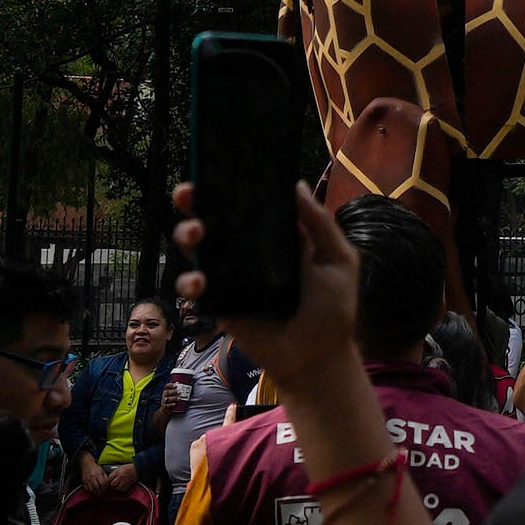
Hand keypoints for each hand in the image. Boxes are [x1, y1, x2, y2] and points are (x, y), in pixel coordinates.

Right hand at [174, 178, 358, 395]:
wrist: (317, 357)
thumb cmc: (332, 309)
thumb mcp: (338, 260)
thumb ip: (319, 224)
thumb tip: (297, 184)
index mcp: (275, 236)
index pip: (247, 203)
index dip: (230, 184)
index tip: (216, 167)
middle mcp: (248, 251)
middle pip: (213, 219)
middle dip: (193, 202)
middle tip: (188, 193)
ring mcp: (230, 277)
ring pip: (197, 249)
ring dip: (186, 235)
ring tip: (195, 233)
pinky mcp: (219, 305)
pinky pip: (195, 289)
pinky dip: (190, 281)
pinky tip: (199, 280)